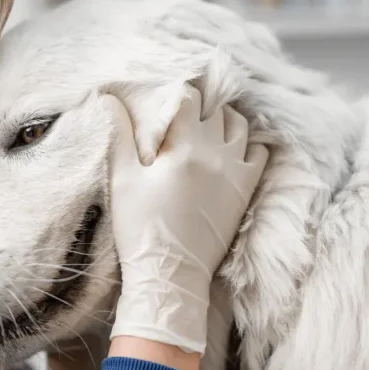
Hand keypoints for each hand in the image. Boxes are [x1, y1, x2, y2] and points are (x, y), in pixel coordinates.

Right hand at [105, 85, 268, 356]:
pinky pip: (260, 153)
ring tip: (206, 127)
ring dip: (224, 119)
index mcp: (185, 146)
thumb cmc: (140, 228)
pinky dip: (248, 144)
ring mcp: (236, 172)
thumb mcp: (122, 179)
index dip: (174, 94)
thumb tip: (107, 99)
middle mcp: (217, 153)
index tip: (163, 102)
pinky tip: (230, 149)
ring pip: (241, 125)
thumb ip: (118, 135)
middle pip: (216, 108)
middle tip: (182, 114)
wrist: (170, 275)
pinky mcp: (245, 191)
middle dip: (199, 105)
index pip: (187, 98)